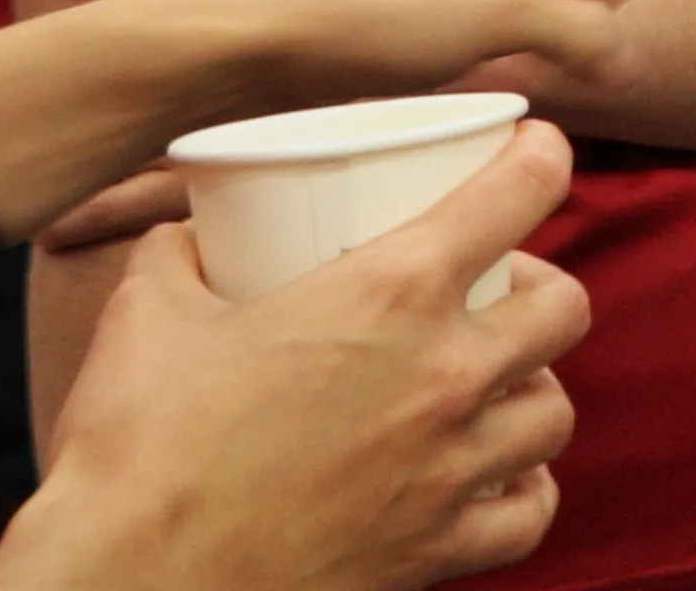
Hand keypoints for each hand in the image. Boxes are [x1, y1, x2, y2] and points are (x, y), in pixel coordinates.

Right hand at [0, 119, 583, 590]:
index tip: (535, 149)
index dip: (540, 155)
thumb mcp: (148, 314)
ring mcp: (450, 471)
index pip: (520, 194)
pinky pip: (528, 515)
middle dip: (540, 284)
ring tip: (494, 382)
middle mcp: (445, 376)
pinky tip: (493, 477)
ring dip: (534, 386)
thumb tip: (187, 235)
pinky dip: (523, 490)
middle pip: (564, 308)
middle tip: (494, 288)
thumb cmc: (137, 448)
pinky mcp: (434, 552)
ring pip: (555, 413)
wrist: (131, 584)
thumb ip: (180, 256)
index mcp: (392, 292)